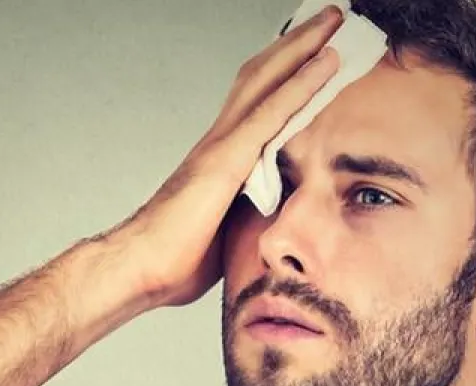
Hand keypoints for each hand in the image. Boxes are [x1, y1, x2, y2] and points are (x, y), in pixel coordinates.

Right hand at [101, 5, 342, 308]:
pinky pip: (272, 112)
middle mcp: (219, 139)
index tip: (313, 48)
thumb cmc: (175, 260)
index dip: (284, 70)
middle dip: (297, 42)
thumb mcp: (226, 232)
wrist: (141, 269)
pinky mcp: (226, 160)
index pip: (257, 99)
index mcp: (219, 156)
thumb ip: (248, 215)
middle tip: (330, 15)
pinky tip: (327, 62)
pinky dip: (302, 83)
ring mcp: (221, 145)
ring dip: (303, 46)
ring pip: (267, 79)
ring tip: (335, 18)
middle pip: (262, 74)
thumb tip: (273, 222)